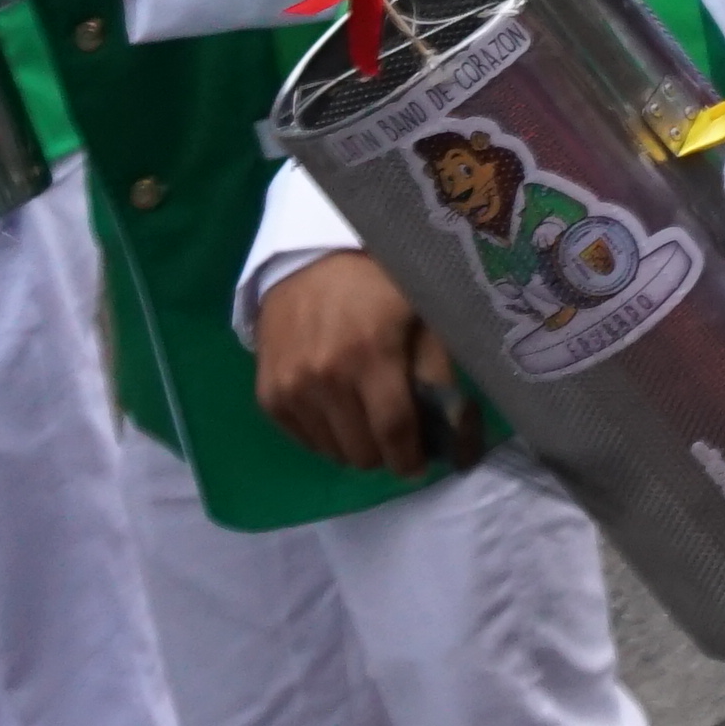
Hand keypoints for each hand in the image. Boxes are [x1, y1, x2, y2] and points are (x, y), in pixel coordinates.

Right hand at [254, 252, 450, 475]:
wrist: (309, 259)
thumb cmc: (378, 283)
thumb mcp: (422, 313)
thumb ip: (438, 372)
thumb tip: (456, 432)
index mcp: (371, 354)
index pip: (394, 431)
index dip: (410, 458)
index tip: (419, 465)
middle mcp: (324, 376)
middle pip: (362, 452)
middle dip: (385, 451)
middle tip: (394, 430)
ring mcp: (290, 388)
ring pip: (333, 453)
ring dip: (354, 444)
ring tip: (364, 414)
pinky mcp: (268, 395)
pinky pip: (304, 441)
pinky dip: (325, 435)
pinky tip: (336, 407)